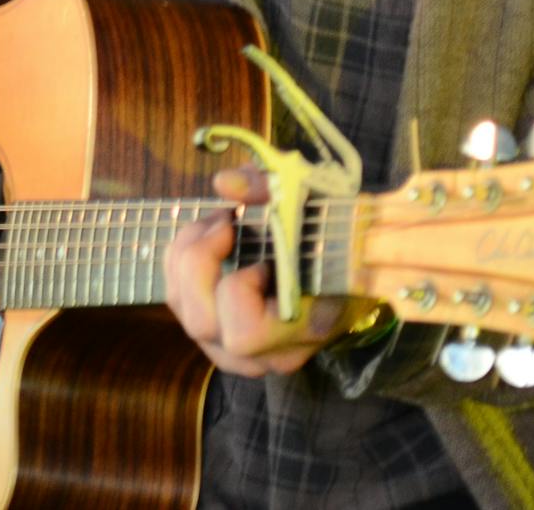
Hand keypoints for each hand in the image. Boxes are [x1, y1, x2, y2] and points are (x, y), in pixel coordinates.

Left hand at [164, 166, 375, 377]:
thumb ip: (273, 188)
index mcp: (304, 328)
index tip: (265, 255)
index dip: (240, 287)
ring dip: (188, 259)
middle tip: (227, 221)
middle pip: (202, 324)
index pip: (245, 333)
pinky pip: (181, 306)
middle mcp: (270, 352)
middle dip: (200, 263)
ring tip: (218, 224)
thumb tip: (223, 182)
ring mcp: (244, 352)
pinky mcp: (222, 337)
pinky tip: (208, 237)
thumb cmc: (338, 231)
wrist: (352, 263)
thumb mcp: (319, 201)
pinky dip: (182, 265)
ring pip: (185, 315)